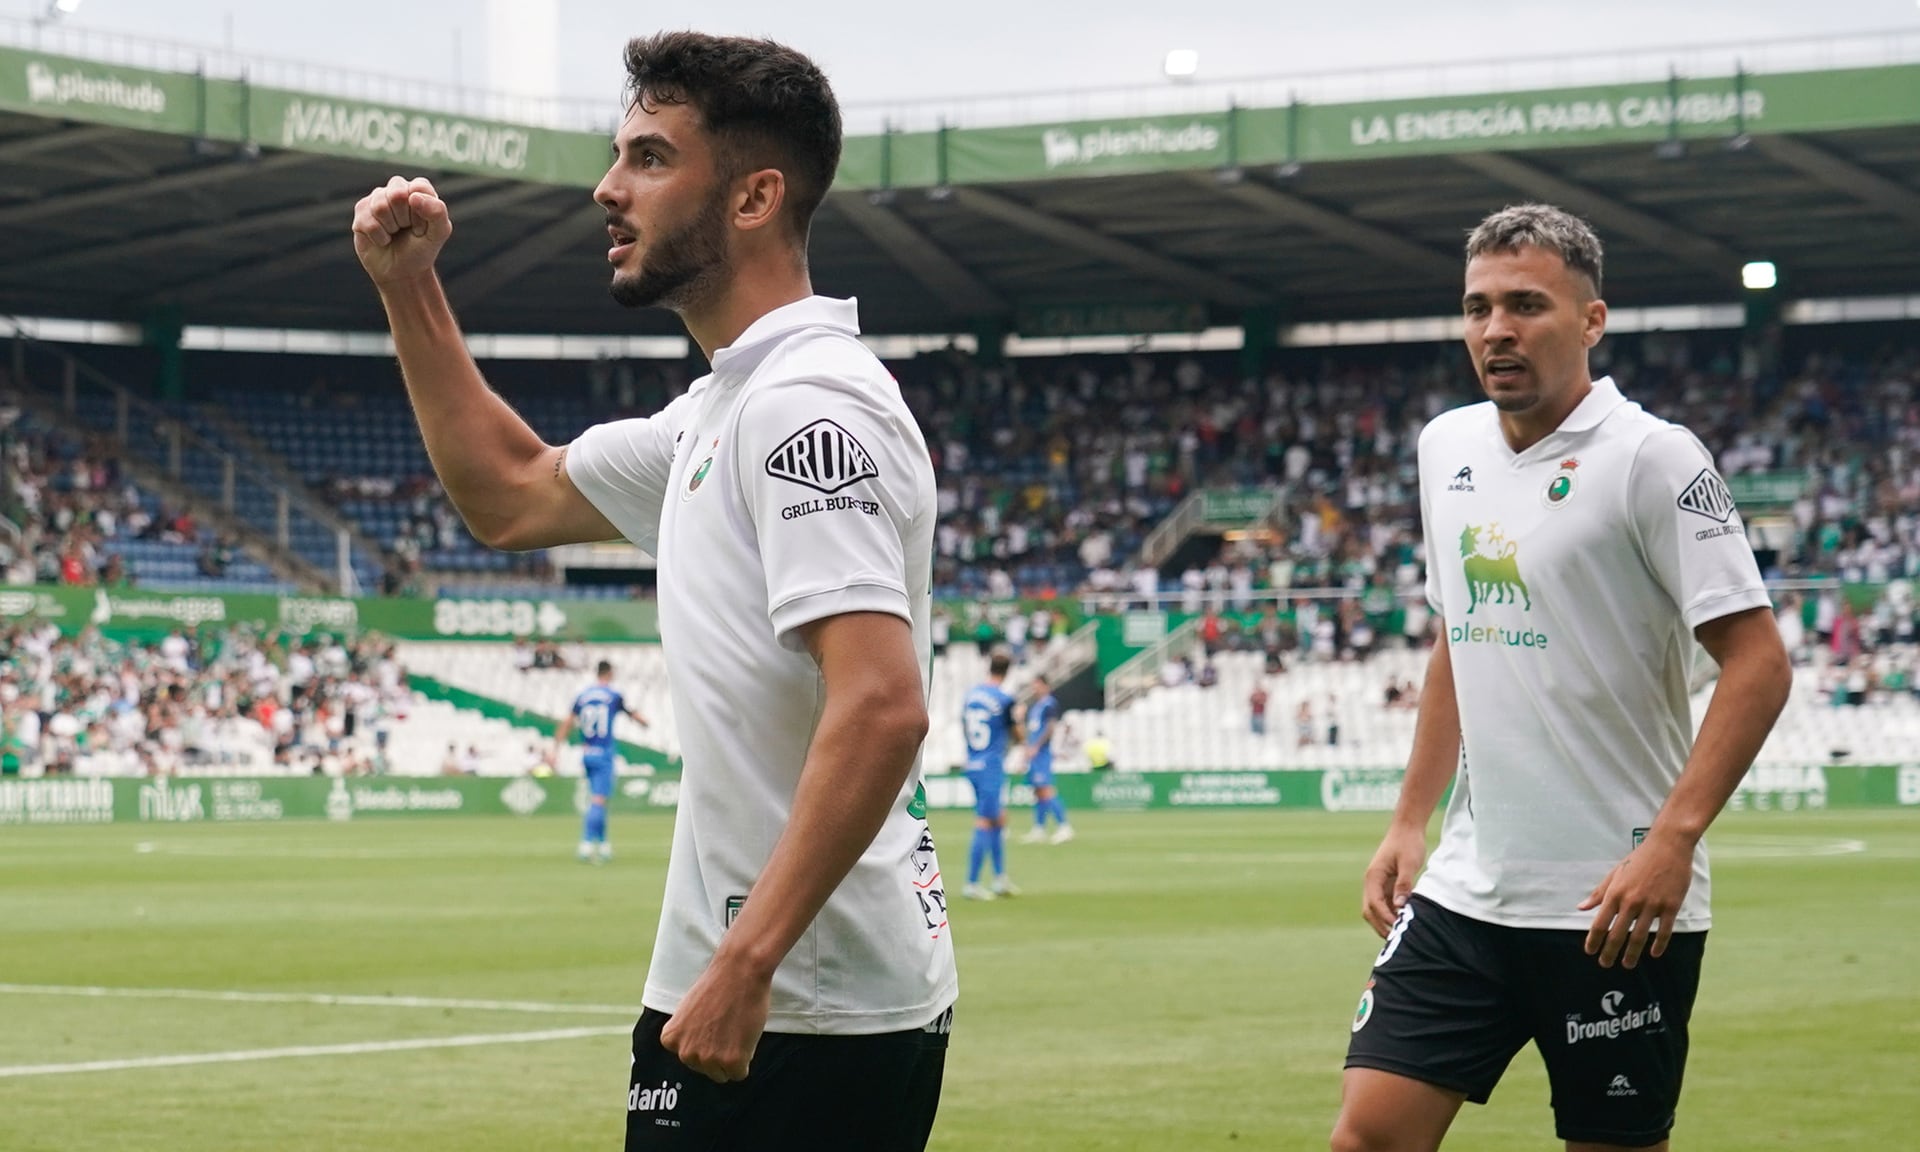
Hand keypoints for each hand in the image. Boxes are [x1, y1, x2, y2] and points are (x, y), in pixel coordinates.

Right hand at [351, 176, 451, 286]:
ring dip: (391, 228)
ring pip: (380, 207)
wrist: (402, 272)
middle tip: (406, 229)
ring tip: (394, 233)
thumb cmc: (422, 249)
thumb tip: (413, 196)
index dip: (421, 213)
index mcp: (419, 189)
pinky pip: (368, 222)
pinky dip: (380, 237)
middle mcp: (396, 189)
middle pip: (397, 194)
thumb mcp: (439, 233)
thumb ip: (437, 212)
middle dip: (405, 219)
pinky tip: (383, 239)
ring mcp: (376, 199)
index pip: (419, 188)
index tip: (423, 227)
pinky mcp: (361, 212)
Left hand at [658, 954, 771, 1082]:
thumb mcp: (687, 1011)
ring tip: (736, 1028)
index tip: (712, 1022)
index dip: (706, 1040)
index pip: (690, 1057)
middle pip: (705, 1068)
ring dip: (732, 1056)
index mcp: (670, 1039)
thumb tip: (695, 1054)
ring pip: (723, 1074)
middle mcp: (685, 1053)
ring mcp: (707, 1059)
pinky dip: (746, 1058)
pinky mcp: (731, 1061)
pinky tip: (745, 1034)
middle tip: (727, 1024)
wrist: (740, 971)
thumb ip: (686, 1034)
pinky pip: (740, 1074)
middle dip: (719, 1052)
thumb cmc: (718, 985)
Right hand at [1362, 822, 1426, 936]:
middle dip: (1380, 925)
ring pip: (1376, 909)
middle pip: (1369, 910)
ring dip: (1385, 921)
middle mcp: (1372, 882)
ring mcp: (1378, 884)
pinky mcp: (1386, 884)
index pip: (1373, 903)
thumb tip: (1400, 906)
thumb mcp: (1408, 863)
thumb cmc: (1408, 843)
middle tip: (1396, 938)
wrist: (1408, 827)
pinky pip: (1385, 903)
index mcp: (1373, 876)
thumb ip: (1403, 885)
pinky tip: (1404, 920)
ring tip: (1401, 932)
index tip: (1398, 927)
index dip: (1384, 917)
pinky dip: (1391, 913)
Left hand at [1579, 830, 1693, 968]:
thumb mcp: (1615, 873)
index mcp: (1615, 893)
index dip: (1593, 940)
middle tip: (1605, 964)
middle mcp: (1631, 901)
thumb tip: (1581, 907)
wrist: (1668, 846)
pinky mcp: (1671, 906)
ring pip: (1640, 936)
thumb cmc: (1639, 859)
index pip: (1600, 923)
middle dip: (1610, 952)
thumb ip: (1599, 893)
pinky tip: (1654, 954)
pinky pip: (1664, 931)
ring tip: (1627, 965)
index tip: (1590, 952)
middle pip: (1617, 934)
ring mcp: (1652, 904)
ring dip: (1632, 953)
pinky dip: (1659, 944)